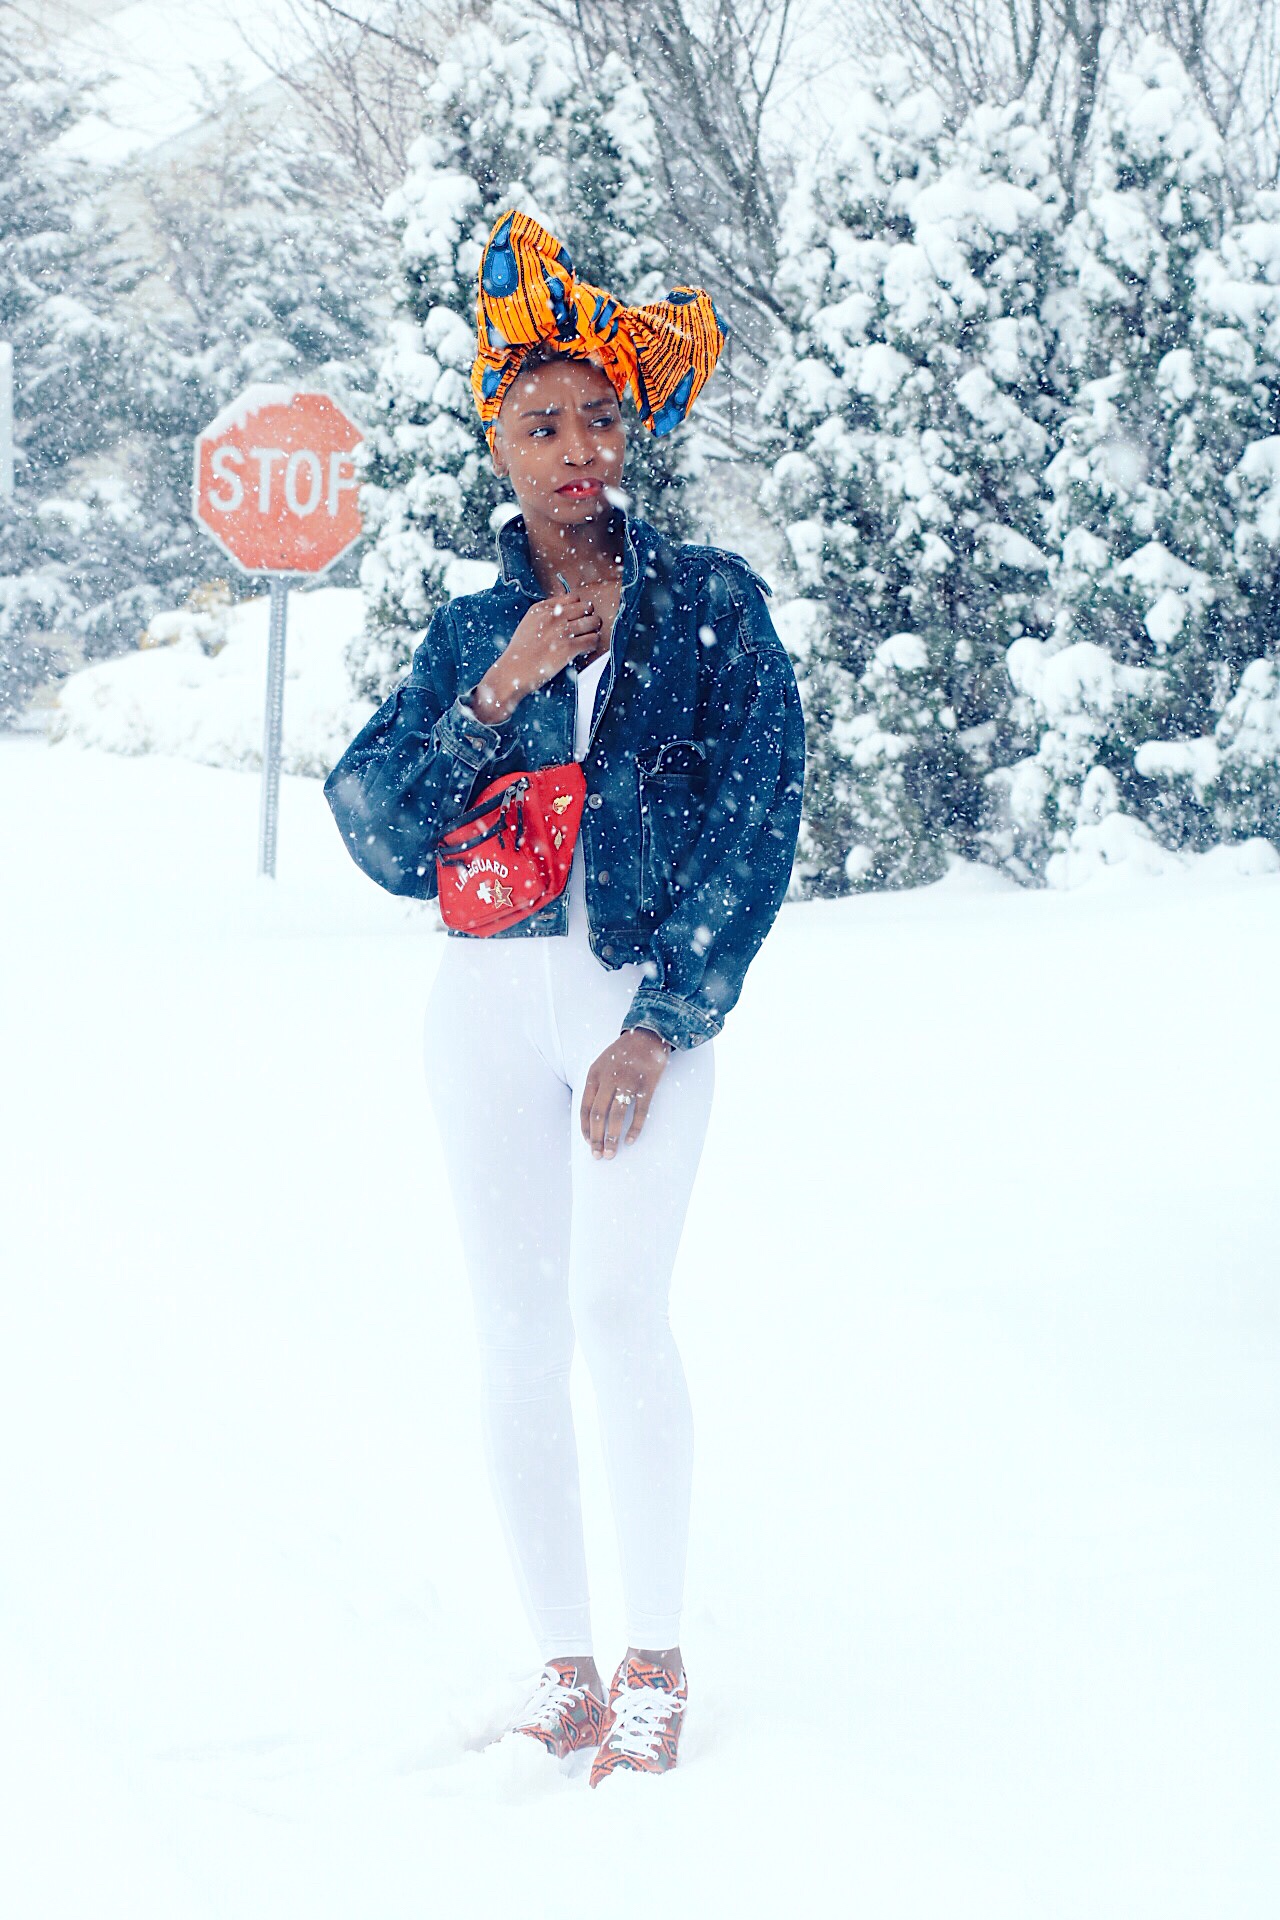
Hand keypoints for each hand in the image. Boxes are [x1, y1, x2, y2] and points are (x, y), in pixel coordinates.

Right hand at [470, 590, 603, 722]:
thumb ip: (545, 615)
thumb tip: (566, 613)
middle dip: (589, 617)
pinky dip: (594, 645)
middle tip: (587, 628)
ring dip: (594, 630)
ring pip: (593, 622)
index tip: (578, 617)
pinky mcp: (568, 648)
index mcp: (542, 608)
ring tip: (588, 638)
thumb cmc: (519, 653)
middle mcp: (553, 616)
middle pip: (586, 607)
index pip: (573, 597)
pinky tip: (586, 650)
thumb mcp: (528, 624)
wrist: (512, 672)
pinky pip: (593, 640)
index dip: (579, 607)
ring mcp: (561, 631)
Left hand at [580, 1029, 671, 1158]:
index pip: (585, 1108)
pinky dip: (634, 1129)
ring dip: (611, 1138)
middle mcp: (609, 1079)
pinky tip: (630, 1140)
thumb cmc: (622, 1053)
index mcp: (594, 1075)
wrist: (647, 1034)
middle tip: (598, 1155)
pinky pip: (639, 1112)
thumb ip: (595, 1086)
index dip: (585, 1129)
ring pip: (616, 1116)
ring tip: (611, 1153)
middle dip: (596, 1139)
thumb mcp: (601, 1064)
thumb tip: (591, 1116)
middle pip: (598, 1115)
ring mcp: (628, 1082)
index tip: (588, 1143)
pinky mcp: (647, 1085)